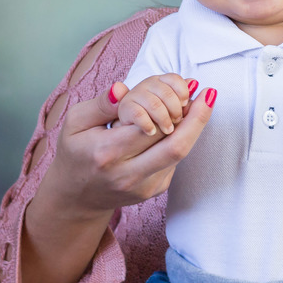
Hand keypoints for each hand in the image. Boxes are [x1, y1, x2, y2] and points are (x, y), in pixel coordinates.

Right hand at [39, 79, 216, 219]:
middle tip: (207, 93)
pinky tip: (184, 121)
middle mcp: (128, 174)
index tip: (188, 85)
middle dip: (196, 117)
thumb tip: (122, 88)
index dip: (171, 105)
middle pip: (174, 145)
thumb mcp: (75, 123)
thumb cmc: (75, 153)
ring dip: (194, 126)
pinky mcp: (155, 190)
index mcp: (107, 153)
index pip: (148, 126)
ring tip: (202, 102)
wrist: (76, 197)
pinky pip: (175, 160)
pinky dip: (183, 138)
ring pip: (180, 154)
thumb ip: (100, 104)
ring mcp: (144, 186)